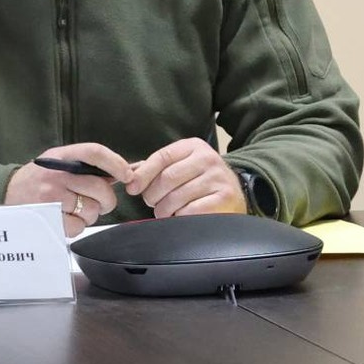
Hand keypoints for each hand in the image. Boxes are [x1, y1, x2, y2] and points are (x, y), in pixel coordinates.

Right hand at [5, 142, 130, 235]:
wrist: (6, 192)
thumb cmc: (39, 178)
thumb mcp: (59, 162)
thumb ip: (87, 165)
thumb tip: (124, 173)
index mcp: (61, 156)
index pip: (94, 152)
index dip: (116, 163)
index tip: (127, 175)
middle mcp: (57, 174)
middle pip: (100, 188)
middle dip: (106, 200)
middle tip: (99, 202)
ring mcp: (51, 196)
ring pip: (92, 210)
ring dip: (90, 214)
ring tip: (75, 209)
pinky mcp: (48, 217)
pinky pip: (79, 226)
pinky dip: (77, 226)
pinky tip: (65, 219)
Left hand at [127, 137, 245, 217]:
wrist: (235, 194)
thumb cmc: (200, 181)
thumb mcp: (181, 166)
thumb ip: (155, 168)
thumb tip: (127, 175)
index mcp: (194, 147)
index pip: (162, 157)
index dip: (143, 174)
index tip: (132, 188)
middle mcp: (208, 159)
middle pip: (167, 178)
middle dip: (153, 195)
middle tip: (153, 203)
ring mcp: (218, 178)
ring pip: (176, 197)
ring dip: (164, 210)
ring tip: (167, 211)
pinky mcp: (224, 198)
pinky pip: (190, 211)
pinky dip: (180, 217)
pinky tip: (181, 216)